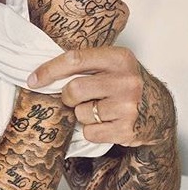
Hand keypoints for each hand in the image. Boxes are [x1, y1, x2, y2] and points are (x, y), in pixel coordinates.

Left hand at [28, 47, 175, 147]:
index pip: (74, 59)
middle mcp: (126, 80)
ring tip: (99, 109)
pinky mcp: (128, 129)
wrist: (157, 109)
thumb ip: (83, 64)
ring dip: (82, 114)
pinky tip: (105, 123)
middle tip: (76, 97)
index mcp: (118, 58)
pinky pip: (89, 132)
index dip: (49, 70)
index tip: (32, 80)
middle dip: (68, 96)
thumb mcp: (109, 64)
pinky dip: (90, 130)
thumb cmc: (123, 83)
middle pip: (74, 89)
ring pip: (80, 113)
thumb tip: (39, 73)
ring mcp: (128, 106)